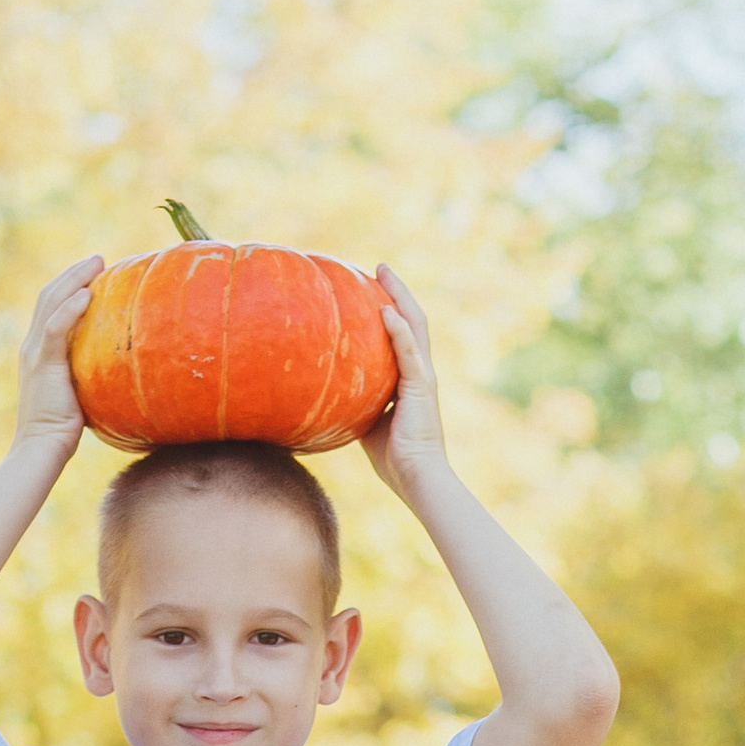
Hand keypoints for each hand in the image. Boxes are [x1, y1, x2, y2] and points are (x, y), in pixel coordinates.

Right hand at [15, 255, 104, 468]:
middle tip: (99, 259)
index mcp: (37, 352)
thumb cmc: (62, 432)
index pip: (49, 307)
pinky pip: (55, 327)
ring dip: (74, 279)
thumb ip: (90, 377)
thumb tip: (123, 371)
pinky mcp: (43, 364)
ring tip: (97, 264)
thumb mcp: (78, 395)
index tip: (92, 274)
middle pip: (48, 296)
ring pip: (51, 303)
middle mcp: (31, 346)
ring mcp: (35, 354)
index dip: (68, 286)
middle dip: (73, 274)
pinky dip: (70, 308)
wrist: (40, 449)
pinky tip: (88, 294)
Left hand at [360, 266, 451, 499]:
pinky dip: (398, 329)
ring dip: (399, 297)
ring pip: (415, 326)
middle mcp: (420, 371)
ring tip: (382, 273)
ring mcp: (423, 376)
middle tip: (379, 268)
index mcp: (410, 379)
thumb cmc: (392, 458)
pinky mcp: (422, 386)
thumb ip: (353, 404)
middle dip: (396, 291)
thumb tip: (321, 397)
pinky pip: (409, 351)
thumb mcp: (365, 423)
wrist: (417, 477)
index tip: (372, 289)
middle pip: (412, 320)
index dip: (390, 310)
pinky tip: (384, 311)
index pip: (402, 335)